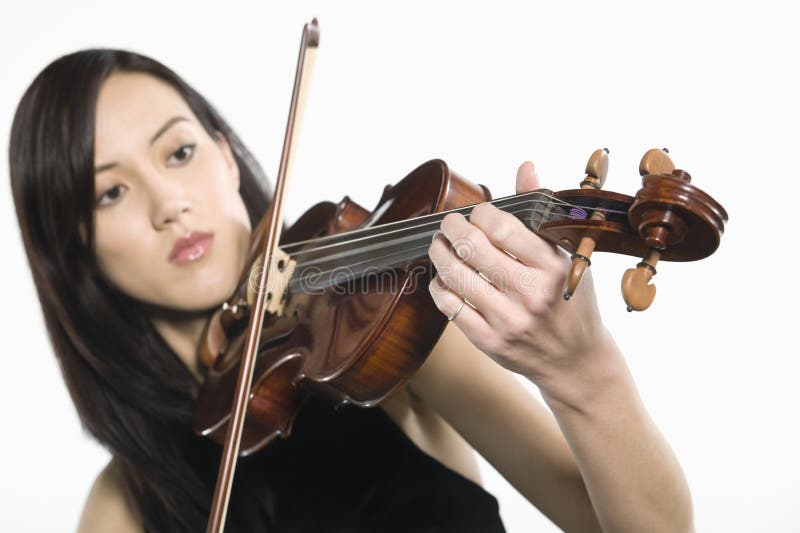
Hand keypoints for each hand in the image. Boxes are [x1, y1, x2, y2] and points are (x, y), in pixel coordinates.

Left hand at [427, 161, 613, 395]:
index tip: (477, 213)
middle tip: (448, 224)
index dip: (480, 213)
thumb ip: (540, 210)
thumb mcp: (567, 254)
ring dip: (439, 254)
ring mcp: (507, 321)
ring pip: (454, 276)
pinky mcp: (489, 342)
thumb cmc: (570, 300)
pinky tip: (444, 277)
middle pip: (472, 249)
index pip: (501, 227)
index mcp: (552, 268)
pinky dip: (439, 286)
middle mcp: (531, 295)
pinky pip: (449, 307)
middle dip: (451, 228)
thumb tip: (525, 167)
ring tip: (439, 245)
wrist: (576, 361)